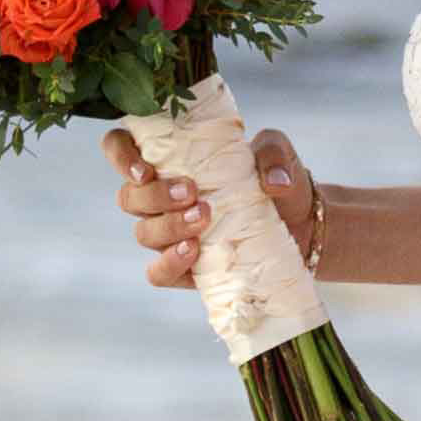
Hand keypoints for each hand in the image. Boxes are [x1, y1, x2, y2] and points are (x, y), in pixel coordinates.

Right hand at [106, 121, 316, 293]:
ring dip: (169, 226)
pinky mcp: (185, 267)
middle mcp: (159, 196)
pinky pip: (158, 273)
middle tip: (191, 192)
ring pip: (143, 233)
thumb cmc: (275, 178)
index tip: (146, 168)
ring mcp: (168, 233)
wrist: (300, 223)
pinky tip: (192, 252)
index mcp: (167, 158)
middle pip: (128, 197)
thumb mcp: (277, 154)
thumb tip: (273, 182)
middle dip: (154, 196)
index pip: (119, 147)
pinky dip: (169, 263)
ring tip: (204, 219)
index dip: (120, 156)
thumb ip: (273, 154)